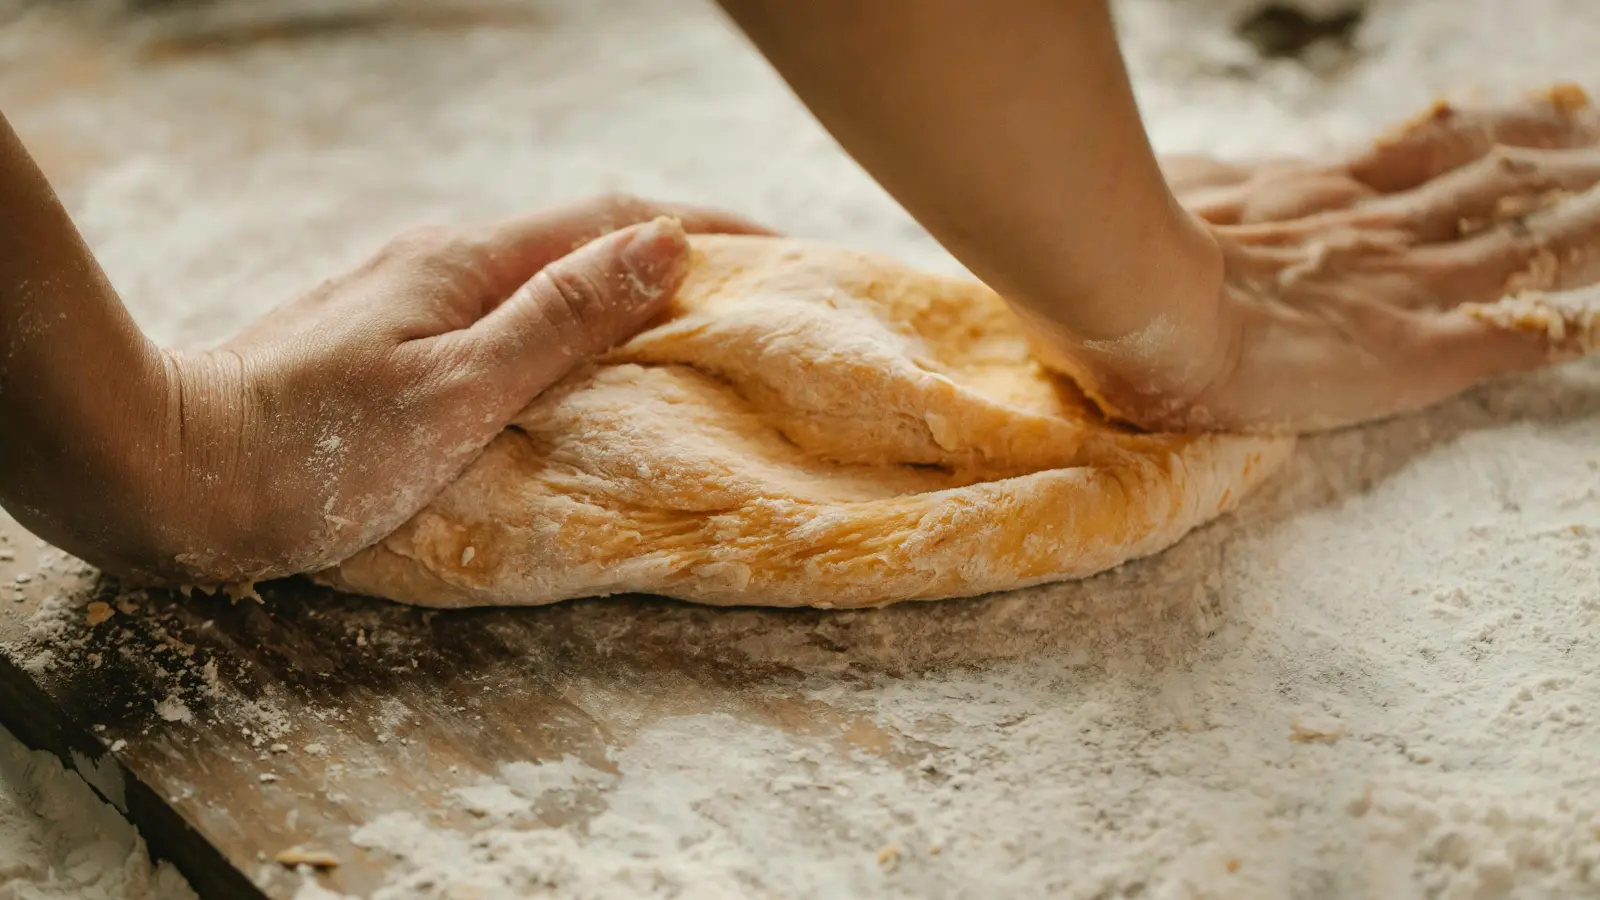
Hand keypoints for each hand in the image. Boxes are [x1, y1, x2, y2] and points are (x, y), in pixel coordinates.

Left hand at [152, 195, 768, 583]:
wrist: (167, 468)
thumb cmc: (311, 449)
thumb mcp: (456, 392)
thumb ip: (560, 319)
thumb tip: (664, 244)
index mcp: (470, 264)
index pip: (616, 220)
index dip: (708, 228)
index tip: (788, 250)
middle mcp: (445, 263)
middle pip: (586, 239)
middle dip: (679, 255)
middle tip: (758, 296)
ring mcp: (413, 298)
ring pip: (547, 278)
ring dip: (626, 292)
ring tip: (693, 334)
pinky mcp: (391, 339)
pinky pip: (509, 316)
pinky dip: (572, 329)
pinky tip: (585, 370)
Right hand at [1058, 86, 1599, 432]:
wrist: (1138, 301)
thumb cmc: (1142, 257)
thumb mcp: (1186, 193)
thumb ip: (1216, 183)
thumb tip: (1211, 173)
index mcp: (1322, 195)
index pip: (1430, 153)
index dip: (1495, 134)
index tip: (1551, 115)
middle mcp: (1376, 232)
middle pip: (1494, 188)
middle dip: (1561, 172)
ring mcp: (1403, 289)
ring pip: (1522, 245)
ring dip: (1587, 226)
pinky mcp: (1418, 354)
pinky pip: (1515, 338)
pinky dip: (1572, 328)